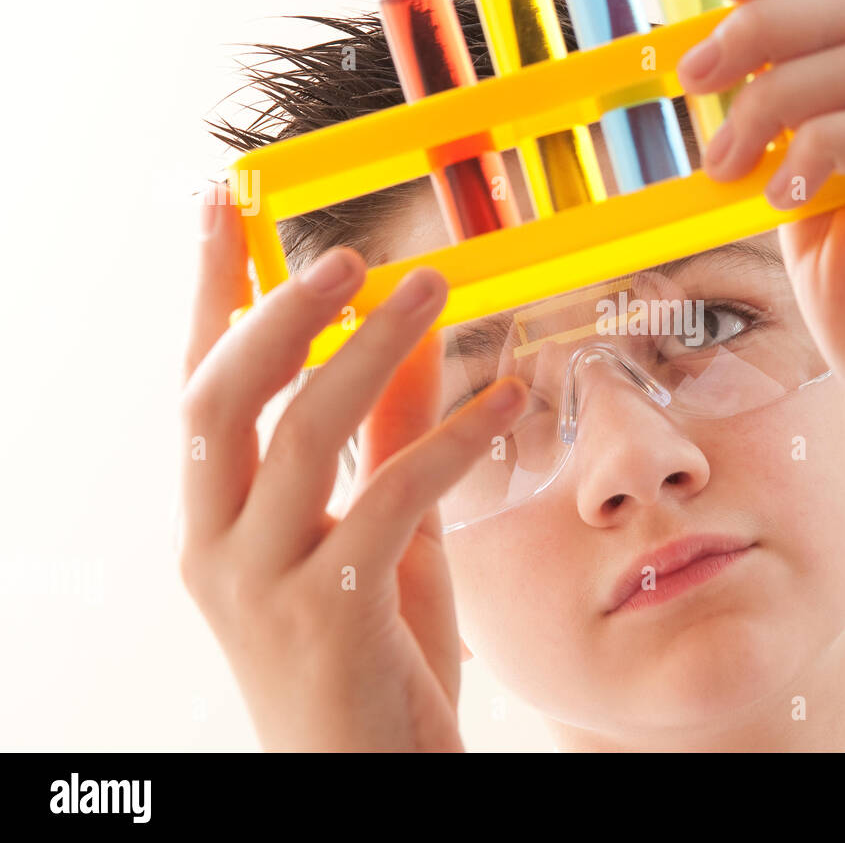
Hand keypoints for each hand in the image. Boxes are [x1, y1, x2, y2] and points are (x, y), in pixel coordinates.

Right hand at [179, 183, 525, 749]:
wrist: (372, 780)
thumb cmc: (371, 654)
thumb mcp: (378, 531)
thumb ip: (386, 435)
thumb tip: (408, 333)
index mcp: (213, 520)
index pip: (198, 383)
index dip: (214, 292)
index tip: (226, 205)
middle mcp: (213, 547)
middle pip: (221, 398)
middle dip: (280, 311)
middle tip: (350, 254)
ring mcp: (259, 586)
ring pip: (300, 435)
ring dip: (371, 350)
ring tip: (431, 288)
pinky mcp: (327, 617)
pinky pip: (389, 499)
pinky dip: (448, 437)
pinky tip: (505, 396)